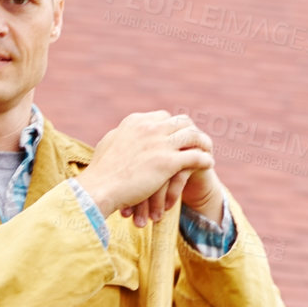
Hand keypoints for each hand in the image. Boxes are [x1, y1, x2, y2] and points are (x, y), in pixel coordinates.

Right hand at [80, 111, 217, 227]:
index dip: (172, 126)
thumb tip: (121, 136)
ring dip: (203, 142)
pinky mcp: (167, 161)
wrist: (98, 189)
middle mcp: (149, 127)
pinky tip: (209, 164)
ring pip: (192, 135)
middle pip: (181, 122)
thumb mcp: (108, 145)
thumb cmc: (99, 174)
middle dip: (191, 130)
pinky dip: (204, 159)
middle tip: (197, 141)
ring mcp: (159, 143)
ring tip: (208, 150)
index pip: (162, 117)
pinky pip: (195, 156)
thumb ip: (119, 138)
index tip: (176, 135)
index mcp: (135, 122)